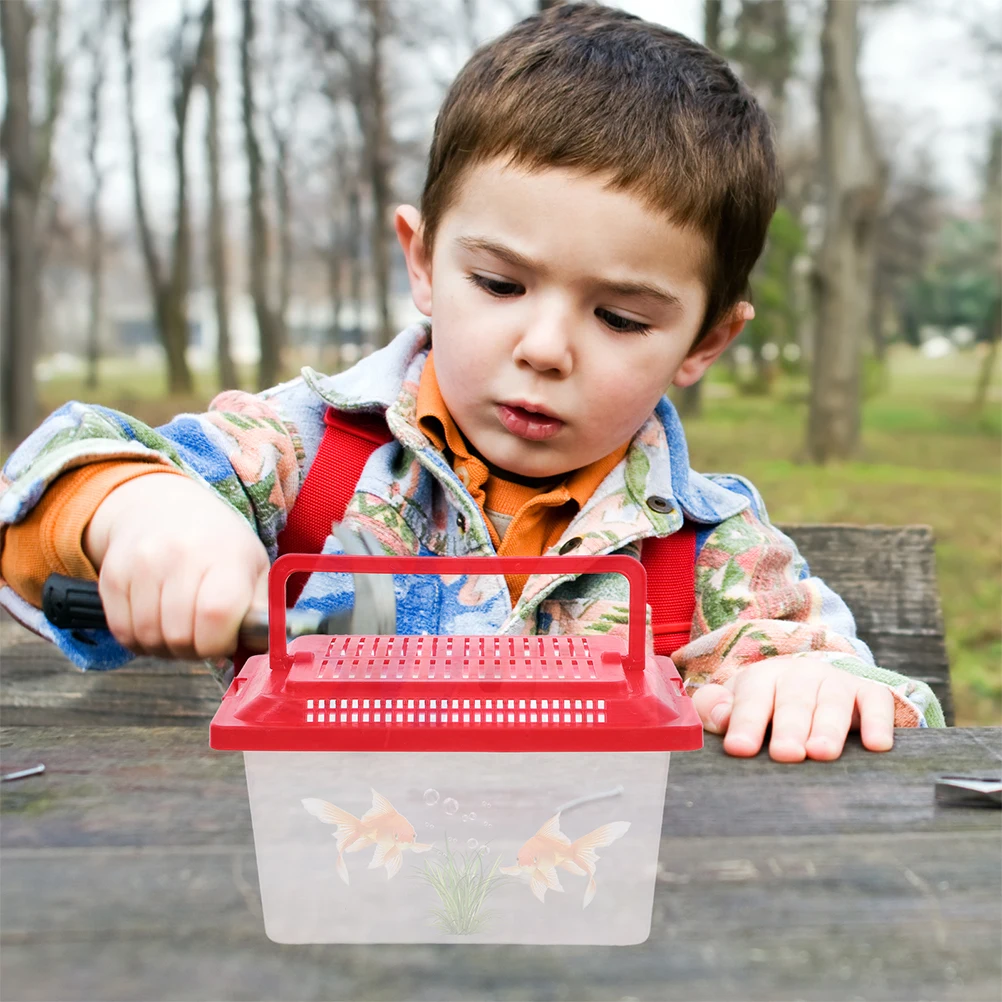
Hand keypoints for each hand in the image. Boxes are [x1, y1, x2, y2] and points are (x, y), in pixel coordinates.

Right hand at [84, 474, 269, 659]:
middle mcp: (179, 555)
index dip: (219, 641)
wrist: (163, 507)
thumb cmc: (218, 545)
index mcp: (224, 554)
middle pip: (180, 636)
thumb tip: (267, 648)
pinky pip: (123, 633)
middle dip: (194, 648)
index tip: (224, 637)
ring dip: (166, 647)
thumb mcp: (253, 567)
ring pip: (149, 639)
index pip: (215, 614)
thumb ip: (262, 610)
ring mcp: (140, 565)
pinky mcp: (111, 576)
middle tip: (202, 634)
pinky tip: (157, 621)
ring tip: (180, 627)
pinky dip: (141, 639)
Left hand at [689, 656, 894, 761]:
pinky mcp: (868, 692)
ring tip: (821, 753)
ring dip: (828, 727)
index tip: (739, 748)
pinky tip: (877, 744)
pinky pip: (876, 702)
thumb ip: (716, 710)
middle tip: (786, 754)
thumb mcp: (736, 705)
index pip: (751, 699)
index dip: (744, 723)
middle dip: (789, 727)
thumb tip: (718, 716)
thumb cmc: (766, 708)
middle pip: (793, 701)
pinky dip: (878, 721)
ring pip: (832, 702)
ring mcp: (835, 682)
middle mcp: (799, 675)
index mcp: (761, 678)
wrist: (810, 686)